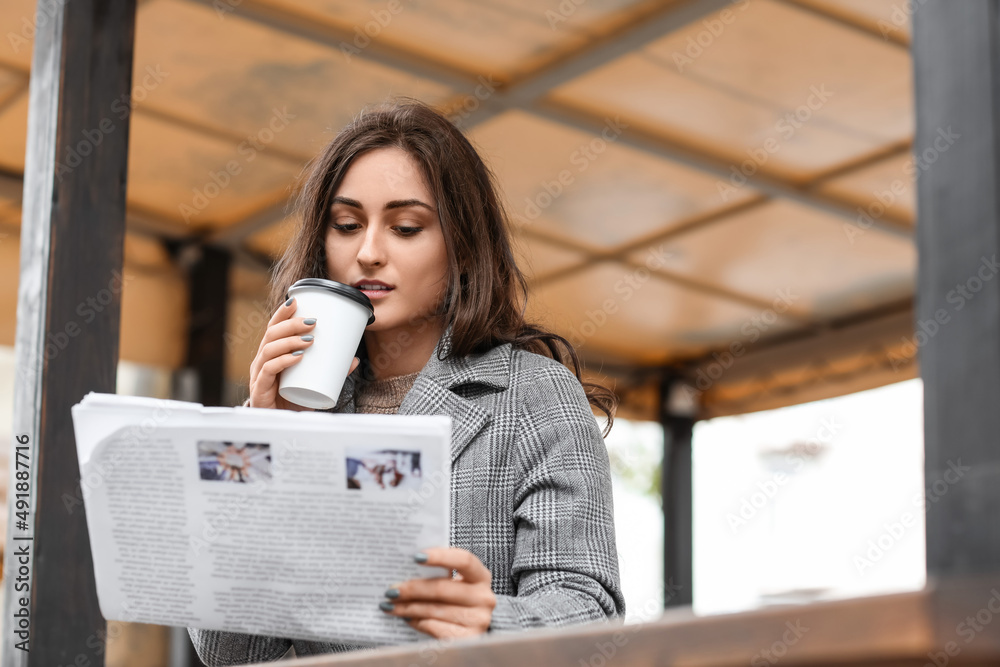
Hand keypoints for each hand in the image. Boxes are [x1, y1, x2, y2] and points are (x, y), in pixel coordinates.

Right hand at [248, 297, 358, 409]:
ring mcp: (259, 374)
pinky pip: (268, 370)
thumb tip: (354, 359)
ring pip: (269, 349)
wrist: (281, 426)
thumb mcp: (314, 382)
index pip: (273, 327)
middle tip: (312, 322)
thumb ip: (331, 371)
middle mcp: (262, 360)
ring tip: (309, 339)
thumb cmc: (293, 400)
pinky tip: (297, 357)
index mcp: (271, 353)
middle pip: (271, 334)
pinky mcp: (260, 389)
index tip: (296, 300)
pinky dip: (283, 361)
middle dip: (291, 324)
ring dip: (290, 341)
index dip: (282, 313)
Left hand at [380, 548, 495, 638]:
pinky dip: (416, 622)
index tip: (416, 556)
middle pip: (443, 588)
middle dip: (413, 588)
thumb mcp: (454, 585)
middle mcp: (484, 597)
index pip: (464, 560)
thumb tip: (404, 568)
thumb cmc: (455, 601)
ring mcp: (479, 619)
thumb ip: (439, 574)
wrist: (469, 632)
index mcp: (481, 576)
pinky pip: (435, 627)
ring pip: (435, 609)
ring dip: (408, 607)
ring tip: (390, 605)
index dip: (440, 556)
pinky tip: (405, 618)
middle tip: (392, 589)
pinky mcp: (468, 638)